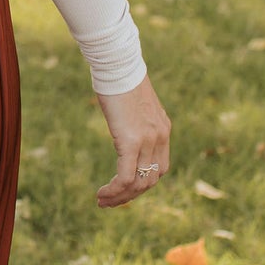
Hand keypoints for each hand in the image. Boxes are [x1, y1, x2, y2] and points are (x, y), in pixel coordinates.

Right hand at [94, 75, 170, 208]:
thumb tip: (124, 123)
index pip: (159, 168)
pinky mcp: (132, 140)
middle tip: (110, 201)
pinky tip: (101, 194)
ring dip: (121, 197)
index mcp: (163, 129)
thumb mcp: (133, 104)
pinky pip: (126, 177)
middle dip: (131, 195)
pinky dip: (114, 190)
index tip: (123, 188)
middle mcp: (161, 137)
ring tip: (103, 201)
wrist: (118, 63)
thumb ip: (134, 119)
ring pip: (140, 183)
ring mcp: (149, 140)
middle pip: (151, 180)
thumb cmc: (119, 78)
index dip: (142, 183)